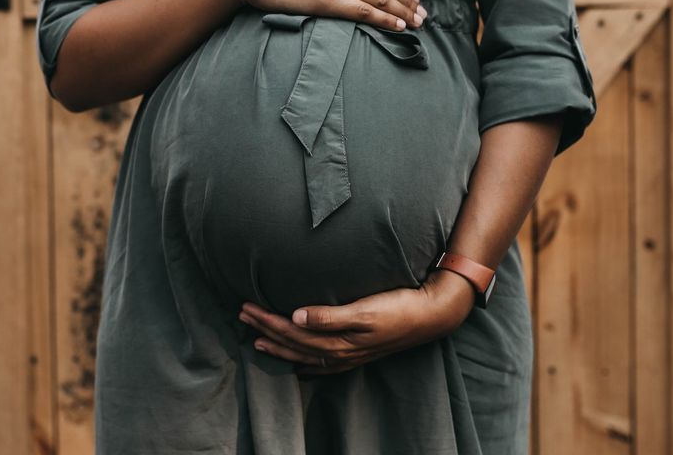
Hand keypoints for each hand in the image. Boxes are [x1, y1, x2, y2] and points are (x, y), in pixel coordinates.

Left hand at [237, 268, 476, 375]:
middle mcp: (340, 352)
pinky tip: (298, 366)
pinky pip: (323, 364)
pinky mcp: (358, 353)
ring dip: (279, 346)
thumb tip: (296, 316)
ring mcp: (349, 355)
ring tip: (257, 339)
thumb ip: (330, 315)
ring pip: (304, 354)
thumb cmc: (398, 306)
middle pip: (293, 343)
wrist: (431, 315)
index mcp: (338, 340)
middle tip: (242, 315)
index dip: (267, 320)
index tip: (246, 307)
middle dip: (265, 330)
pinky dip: (305, 363)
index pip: (292, 332)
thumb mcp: (365, 309)